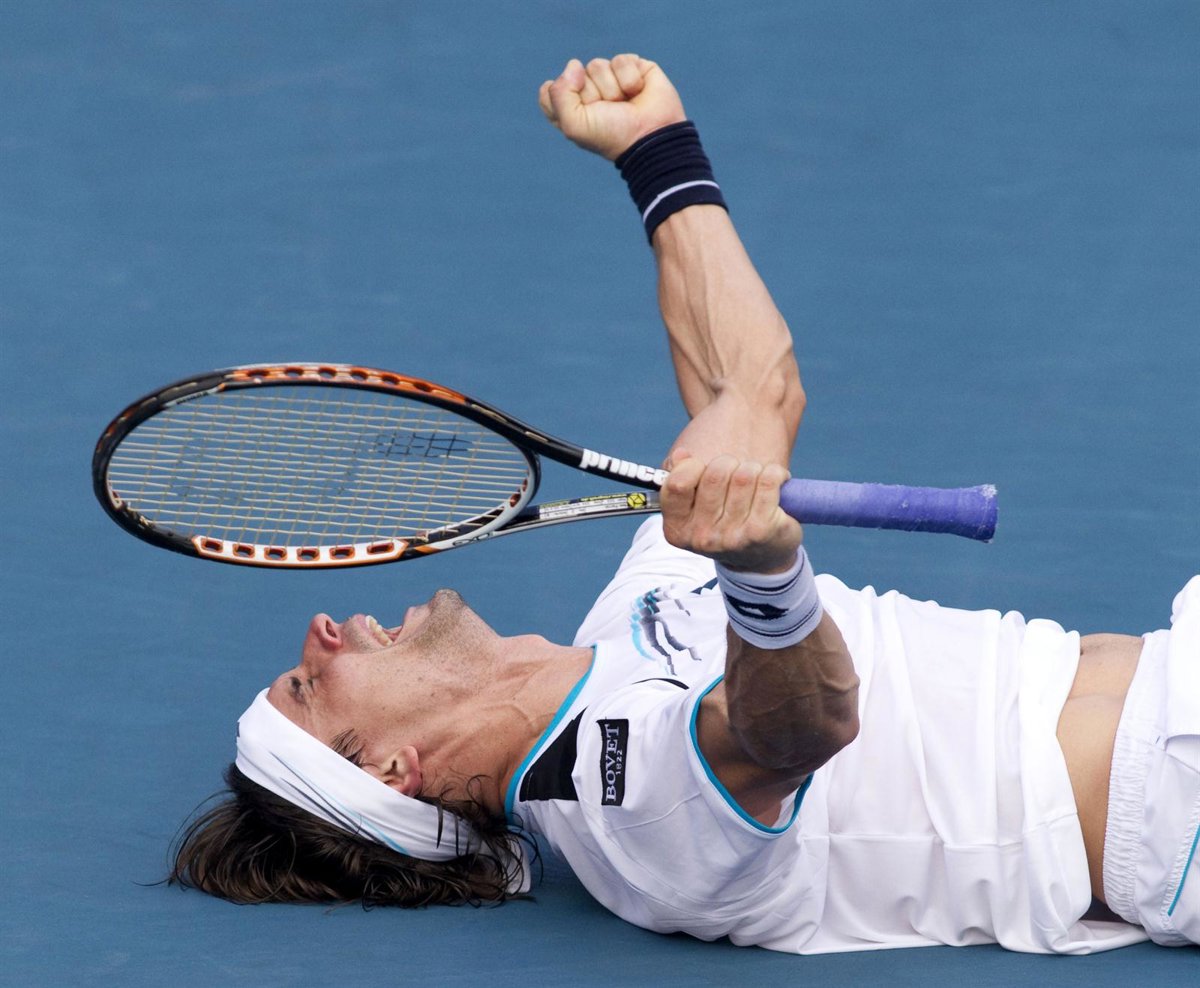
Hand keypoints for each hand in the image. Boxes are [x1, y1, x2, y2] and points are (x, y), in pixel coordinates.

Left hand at [538, 54, 685, 160]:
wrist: (651, 137)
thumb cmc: (612, 137)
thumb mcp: (574, 125)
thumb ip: (558, 94)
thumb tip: (574, 64)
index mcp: (570, 109)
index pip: (549, 91)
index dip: (563, 101)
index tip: (581, 119)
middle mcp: (588, 93)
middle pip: (573, 74)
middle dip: (591, 95)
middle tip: (608, 112)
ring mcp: (610, 79)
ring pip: (597, 65)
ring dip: (611, 89)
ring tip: (625, 104)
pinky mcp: (632, 68)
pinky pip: (621, 60)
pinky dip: (629, 79)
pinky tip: (637, 92)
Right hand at [660, 451, 802, 572]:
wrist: (760, 560)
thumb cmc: (724, 524)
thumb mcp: (695, 508)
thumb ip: (682, 479)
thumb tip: (680, 455)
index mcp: (678, 529)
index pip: (678, 484)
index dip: (692, 466)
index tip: (704, 470)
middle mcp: (702, 537)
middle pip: (715, 473)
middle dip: (730, 464)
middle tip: (736, 475)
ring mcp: (732, 537)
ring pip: (744, 475)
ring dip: (754, 470)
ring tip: (756, 482)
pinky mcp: (761, 531)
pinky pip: (768, 481)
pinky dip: (776, 474)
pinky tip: (776, 483)